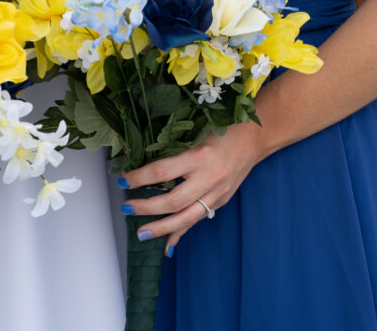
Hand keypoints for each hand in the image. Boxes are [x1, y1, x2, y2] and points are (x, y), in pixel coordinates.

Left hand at [121, 121, 264, 253]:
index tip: (123, 181)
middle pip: (173, 201)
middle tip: (126, 209)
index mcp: (199, 156)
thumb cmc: (221, 129)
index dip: (140, 177)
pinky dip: (181, 233)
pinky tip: (168, 245)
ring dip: (161, 228)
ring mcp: (216, 194)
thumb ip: (175, 149)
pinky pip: (197, 220)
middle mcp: (208, 178)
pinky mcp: (221, 202)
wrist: (253, 139)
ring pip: (186, 217)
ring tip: (141, 234)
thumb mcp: (195, 134)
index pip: (163, 170)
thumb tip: (146, 164)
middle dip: (147, 207)